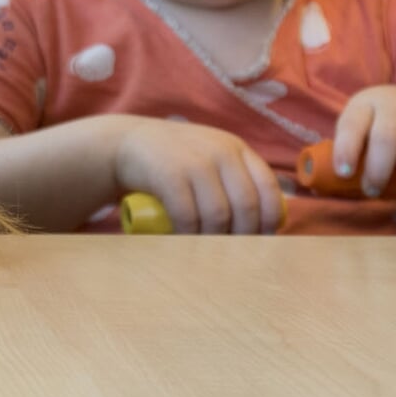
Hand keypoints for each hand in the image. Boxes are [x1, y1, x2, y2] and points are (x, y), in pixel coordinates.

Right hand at [113, 117, 283, 234]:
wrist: (125, 142)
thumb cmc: (174, 159)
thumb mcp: (210, 156)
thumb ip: (236, 178)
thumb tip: (265, 227)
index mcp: (237, 149)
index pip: (268, 189)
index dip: (269, 221)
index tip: (261, 240)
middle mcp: (221, 151)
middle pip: (246, 206)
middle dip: (243, 237)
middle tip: (233, 253)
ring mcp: (194, 161)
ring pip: (219, 214)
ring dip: (215, 240)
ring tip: (209, 251)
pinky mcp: (169, 174)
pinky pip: (188, 215)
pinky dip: (189, 235)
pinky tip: (186, 242)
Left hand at [334, 86, 395, 199]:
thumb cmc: (391, 125)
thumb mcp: (368, 124)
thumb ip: (351, 146)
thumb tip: (320, 186)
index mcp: (369, 102)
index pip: (352, 123)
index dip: (346, 149)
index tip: (344, 174)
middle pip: (385, 139)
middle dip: (377, 172)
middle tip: (373, 193)